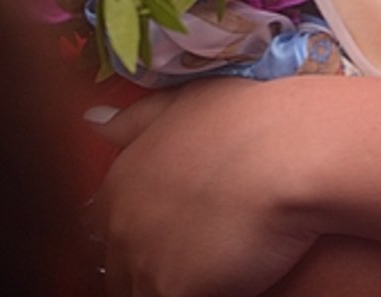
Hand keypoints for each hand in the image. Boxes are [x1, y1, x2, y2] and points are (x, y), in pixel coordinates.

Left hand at [93, 80, 318, 296]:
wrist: (286, 152)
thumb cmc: (245, 118)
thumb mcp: (185, 101)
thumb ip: (135, 120)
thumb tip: (94, 124)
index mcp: (119, 183)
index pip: (105, 234)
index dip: (138, 239)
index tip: (170, 237)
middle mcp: (121, 227)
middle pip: (121, 274)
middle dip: (152, 270)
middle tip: (196, 255)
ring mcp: (145, 264)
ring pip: (145, 293)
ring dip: (172, 285)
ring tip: (213, 266)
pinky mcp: (174, 293)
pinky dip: (203, 293)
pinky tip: (228, 280)